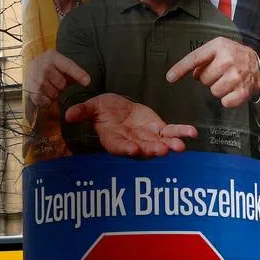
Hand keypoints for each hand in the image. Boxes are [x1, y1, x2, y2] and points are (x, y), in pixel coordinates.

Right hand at [24, 50, 90, 108]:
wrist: (29, 68)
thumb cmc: (49, 67)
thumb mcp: (59, 63)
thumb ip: (71, 71)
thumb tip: (85, 81)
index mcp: (53, 57)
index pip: (68, 66)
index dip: (79, 74)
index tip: (87, 81)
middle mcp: (44, 66)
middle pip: (62, 83)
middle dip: (60, 85)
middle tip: (54, 81)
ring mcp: (37, 79)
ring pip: (55, 93)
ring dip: (53, 93)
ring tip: (47, 86)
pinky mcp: (32, 91)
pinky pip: (46, 102)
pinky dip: (47, 101)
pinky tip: (43, 93)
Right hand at [65, 93, 197, 157]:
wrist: (117, 108)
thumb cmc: (103, 110)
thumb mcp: (92, 107)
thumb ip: (83, 112)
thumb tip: (68, 115)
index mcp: (114, 140)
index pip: (118, 147)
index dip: (125, 149)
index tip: (132, 149)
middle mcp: (132, 143)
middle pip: (142, 150)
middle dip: (151, 151)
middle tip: (159, 151)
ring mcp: (147, 139)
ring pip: (159, 144)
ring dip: (169, 146)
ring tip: (179, 147)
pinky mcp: (159, 131)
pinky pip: (172, 133)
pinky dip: (182, 133)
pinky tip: (192, 133)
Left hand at [165, 37, 259, 108]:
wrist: (257, 62)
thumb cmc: (234, 55)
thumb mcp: (218, 48)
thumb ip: (202, 57)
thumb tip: (189, 74)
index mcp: (219, 46)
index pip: (195, 59)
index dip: (180, 69)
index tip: (170, 77)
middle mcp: (228, 60)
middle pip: (203, 79)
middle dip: (210, 78)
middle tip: (220, 72)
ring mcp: (236, 76)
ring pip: (214, 91)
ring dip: (219, 88)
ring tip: (228, 80)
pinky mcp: (243, 91)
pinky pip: (225, 102)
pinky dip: (228, 99)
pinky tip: (234, 90)